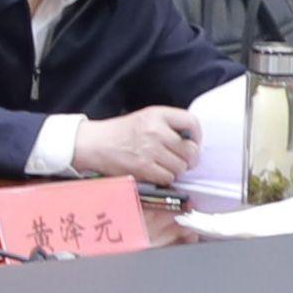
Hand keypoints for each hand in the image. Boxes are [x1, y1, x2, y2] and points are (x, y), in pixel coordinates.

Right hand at [71, 108, 198, 186]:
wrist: (95, 143)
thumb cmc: (121, 132)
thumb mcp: (146, 118)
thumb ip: (168, 125)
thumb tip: (191, 141)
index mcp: (158, 114)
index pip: (192, 122)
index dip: (197, 136)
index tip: (193, 143)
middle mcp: (156, 130)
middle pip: (190, 150)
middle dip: (189, 159)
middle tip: (182, 160)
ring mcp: (150, 150)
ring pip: (181, 167)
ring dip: (176, 170)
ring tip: (165, 166)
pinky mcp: (143, 167)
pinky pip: (167, 178)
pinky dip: (165, 179)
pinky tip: (156, 173)